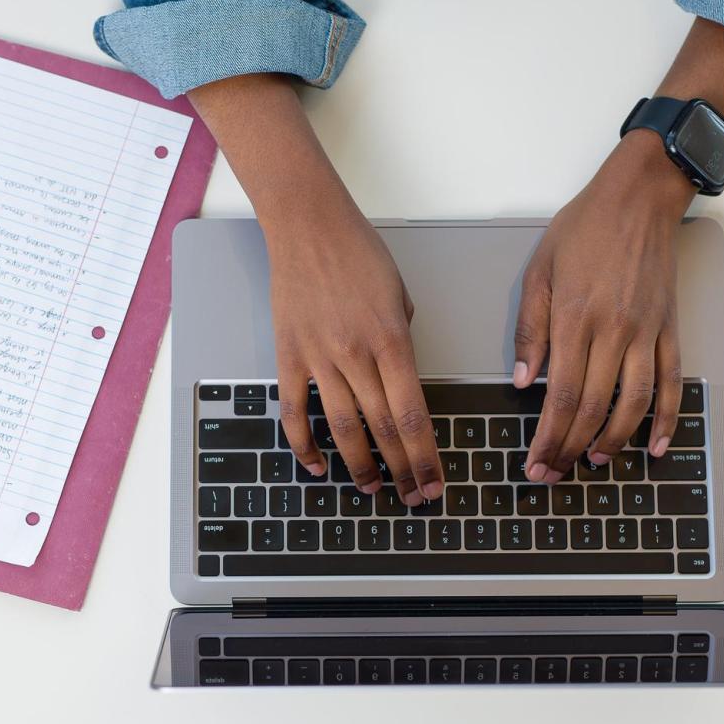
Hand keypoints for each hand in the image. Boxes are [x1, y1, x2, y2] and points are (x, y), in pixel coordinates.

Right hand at [269, 207, 443, 505]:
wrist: (308, 226)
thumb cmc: (360, 253)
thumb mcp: (401, 296)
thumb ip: (402, 343)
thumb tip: (400, 379)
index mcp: (392, 341)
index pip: (413, 415)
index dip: (425, 457)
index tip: (434, 483)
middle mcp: (356, 355)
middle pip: (383, 429)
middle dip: (403, 470)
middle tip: (413, 497)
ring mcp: (319, 358)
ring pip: (343, 428)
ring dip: (360, 466)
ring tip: (373, 489)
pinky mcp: (289, 356)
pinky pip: (295, 411)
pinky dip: (305, 445)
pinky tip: (319, 466)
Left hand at [514, 131, 694, 481]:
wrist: (639, 198)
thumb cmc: (585, 228)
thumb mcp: (540, 270)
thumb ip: (531, 328)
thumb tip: (525, 381)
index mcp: (575, 318)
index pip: (560, 395)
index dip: (548, 437)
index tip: (536, 463)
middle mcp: (613, 331)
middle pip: (592, 407)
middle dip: (571, 448)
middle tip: (555, 473)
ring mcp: (646, 332)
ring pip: (633, 403)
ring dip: (614, 440)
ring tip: (595, 461)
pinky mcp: (669, 329)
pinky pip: (670, 382)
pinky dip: (666, 419)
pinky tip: (656, 445)